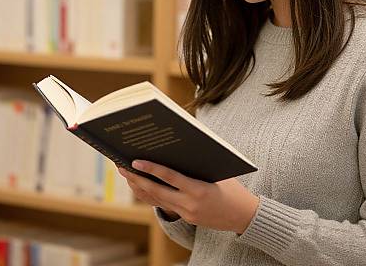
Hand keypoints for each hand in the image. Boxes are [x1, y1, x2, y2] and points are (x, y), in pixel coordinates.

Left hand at [117, 160, 258, 233]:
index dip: (151, 169)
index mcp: (198, 191)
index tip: (135, 161)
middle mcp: (189, 205)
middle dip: (137, 178)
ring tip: (126, 173)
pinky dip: (151, 195)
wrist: (244, 216)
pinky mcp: (186, 218)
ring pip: (156, 200)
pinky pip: (164, 205)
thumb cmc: (233, 188)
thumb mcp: (218, 172)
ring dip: (139, 187)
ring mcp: (186, 214)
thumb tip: (176, 147)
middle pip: (156, 191)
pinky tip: (142, 185)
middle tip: (122, 165)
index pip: (170, 178)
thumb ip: (197, 164)